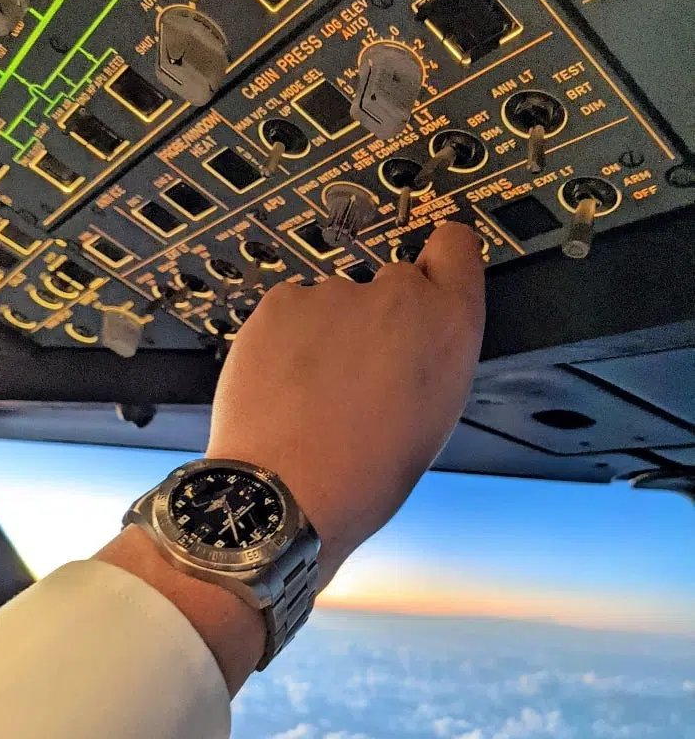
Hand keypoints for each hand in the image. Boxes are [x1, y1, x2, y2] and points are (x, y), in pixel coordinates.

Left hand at [206, 222, 484, 590]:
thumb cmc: (367, 473)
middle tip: (358, 371)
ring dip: (328, 331)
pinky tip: (283, 382)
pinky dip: (287, 337)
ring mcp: (334, 293)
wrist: (285, 493)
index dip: (440, 262)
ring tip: (313, 391)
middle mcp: (398, 294)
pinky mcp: (281, 302)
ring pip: (335, 302)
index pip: (456, 246)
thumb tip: (412, 340)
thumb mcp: (432, 417)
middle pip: (393, 283)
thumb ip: (431, 355)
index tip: (428, 278)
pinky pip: (291, 310)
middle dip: (380, 316)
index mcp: (448, 325)